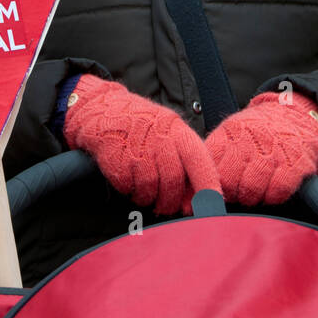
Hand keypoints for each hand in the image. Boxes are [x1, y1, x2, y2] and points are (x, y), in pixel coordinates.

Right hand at [64, 75, 217, 215]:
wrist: (104, 110)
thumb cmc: (144, 126)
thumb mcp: (169, 131)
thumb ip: (184, 159)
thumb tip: (196, 196)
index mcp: (178, 132)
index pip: (199, 161)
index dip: (207, 186)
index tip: (212, 205)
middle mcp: (160, 140)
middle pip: (173, 181)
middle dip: (171, 202)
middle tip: (167, 207)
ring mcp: (138, 150)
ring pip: (151, 189)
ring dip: (149, 198)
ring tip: (145, 192)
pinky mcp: (118, 161)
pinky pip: (130, 189)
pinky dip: (131, 192)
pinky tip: (129, 181)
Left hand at [207, 91, 317, 205]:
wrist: (296, 115)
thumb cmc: (258, 133)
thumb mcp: (231, 133)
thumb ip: (213, 157)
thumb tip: (190, 193)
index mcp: (230, 133)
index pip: (209, 166)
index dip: (208, 184)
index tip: (211, 192)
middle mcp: (250, 140)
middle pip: (228, 182)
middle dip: (231, 194)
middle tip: (237, 192)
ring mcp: (274, 151)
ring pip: (251, 190)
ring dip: (252, 198)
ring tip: (255, 191)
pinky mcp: (295, 163)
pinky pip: (277, 192)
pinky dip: (273, 197)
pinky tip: (273, 189)